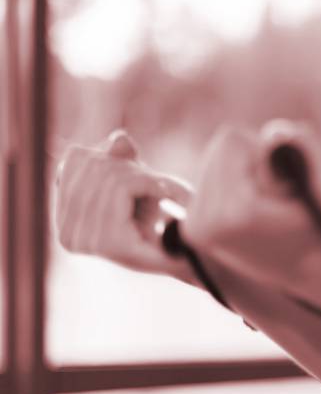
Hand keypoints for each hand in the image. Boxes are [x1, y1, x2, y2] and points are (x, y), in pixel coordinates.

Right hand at [53, 129, 195, 278]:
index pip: (74, 158)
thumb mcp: (133, 181)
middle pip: (93, 165)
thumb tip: (120, 138)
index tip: (135, 171)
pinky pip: (123, 187)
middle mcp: (66, 234)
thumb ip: (121, 159)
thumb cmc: (157, 217)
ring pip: (110, 175)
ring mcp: (85, 240)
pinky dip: (149, 182)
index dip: (108, 154)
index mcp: (64, 220)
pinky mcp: (109, 242)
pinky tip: (163, 194)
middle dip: (129, 166)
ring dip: (143, 176)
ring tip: (160, 190)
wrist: (184, 255)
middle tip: (154, 183)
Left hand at [181, 120, 320, 287]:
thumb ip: (309, 148)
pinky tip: (252, 211)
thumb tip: (274, 132)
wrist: (313, 271)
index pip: (232, 138)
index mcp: (235, 211)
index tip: (286, 185)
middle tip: (277, 194)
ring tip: (266, 204)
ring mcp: (193, 229)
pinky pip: (207, 182)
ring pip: (212, 162)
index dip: (265, 150)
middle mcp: (203, 223)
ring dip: (243, 172)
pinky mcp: (191, 230)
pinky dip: (232, 185)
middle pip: (217, 148)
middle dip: (250, 160)